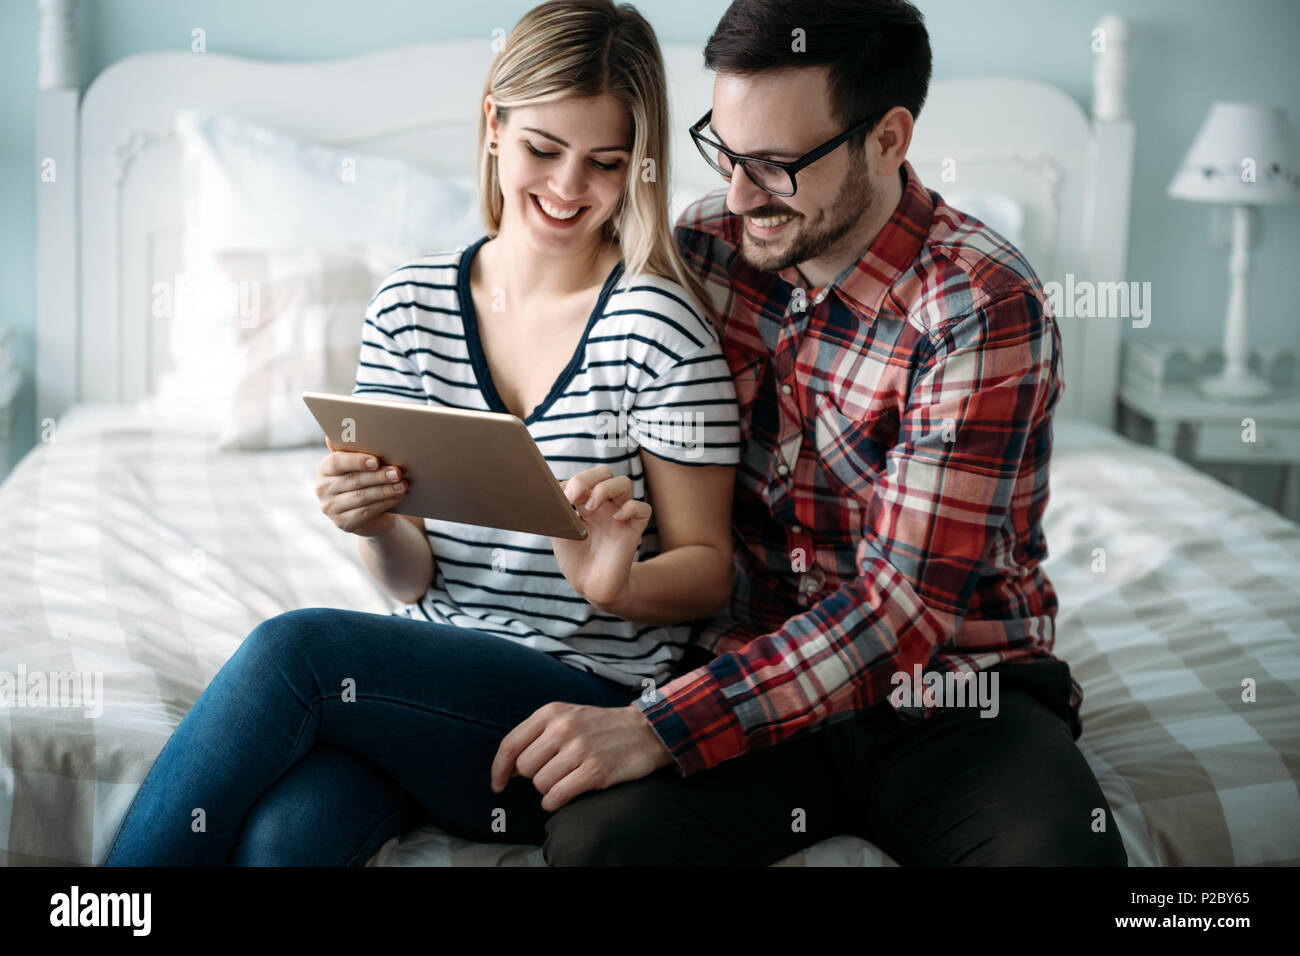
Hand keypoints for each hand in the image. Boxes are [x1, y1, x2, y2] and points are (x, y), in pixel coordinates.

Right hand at [315, 436, 406, 536]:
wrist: (373, 513)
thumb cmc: (368, 480)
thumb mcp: (363, 465)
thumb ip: (356, 448)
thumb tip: (353, 425)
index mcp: (324, 469)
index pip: (336, 462)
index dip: (356, 461)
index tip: (375, 461)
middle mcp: (322, 488)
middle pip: (353, 480)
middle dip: (378, 476)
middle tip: (397, 472)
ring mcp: (331, 508)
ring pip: (362, 497)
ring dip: (384, 490)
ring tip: (402, 484)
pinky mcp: (343, 524)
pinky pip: (366, 512)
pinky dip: (384, 503)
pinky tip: (397, 497)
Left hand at [490, 701, 675, 810]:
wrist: (646, 730)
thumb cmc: (601, 727)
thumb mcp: (568, 716)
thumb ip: (537, 736)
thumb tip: (509, 769)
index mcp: (551, 712)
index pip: (510, 744)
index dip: (499, 769)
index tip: (498, 784)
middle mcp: (562, 728)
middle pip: (524, 768)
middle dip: (533, 777)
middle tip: (552, 774)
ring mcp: (579, 749)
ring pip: (540, 784)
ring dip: (548, 790)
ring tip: (566, 780)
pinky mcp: (594, 770)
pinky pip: (557, 796)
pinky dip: (555, 802)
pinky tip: (564, 795)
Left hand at [551, 466, 651, 610]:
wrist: (590, 586)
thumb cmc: (575, 560)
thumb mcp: (560, 532)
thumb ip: (558, 511)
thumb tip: (552, 492)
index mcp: (585, 503)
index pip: (584, 478)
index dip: (572, 482)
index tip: (560, 497)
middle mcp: (604, 505)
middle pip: (604, 472)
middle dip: (587, 478)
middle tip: (573, 498)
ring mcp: (620, 515)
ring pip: (624, 483)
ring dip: (605, 489)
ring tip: (589, 509)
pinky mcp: (634, 529)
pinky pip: (643, 508)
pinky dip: (631, 508)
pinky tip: (616, 519)